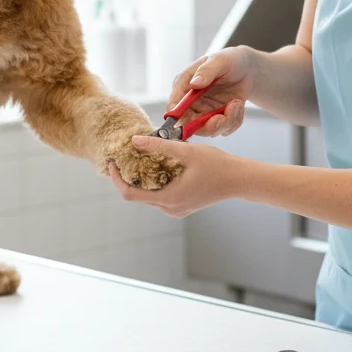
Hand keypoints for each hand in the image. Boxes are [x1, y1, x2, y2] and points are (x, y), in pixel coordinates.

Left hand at [107, 136, 241, 217]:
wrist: (240, 181)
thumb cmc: (217, 165)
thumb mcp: (187, 151)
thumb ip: (159, 146)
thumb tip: (135, 140)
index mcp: (169, 198)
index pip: (130, 194)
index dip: (116, 180)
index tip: (112, 163)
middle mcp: (170, 208)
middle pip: (138, 196)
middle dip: (127, 177)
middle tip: (123, 157)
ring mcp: (177, 210)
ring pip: (149, 196)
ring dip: (141, 180)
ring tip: (139, 159)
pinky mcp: (183, 206)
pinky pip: (161, 197)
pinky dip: (154, 183)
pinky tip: (157, 166)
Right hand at [168, 47, 253, 137]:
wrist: (247, 69)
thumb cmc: (230, 60)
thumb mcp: (219, 60)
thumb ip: (206, 71)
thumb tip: (194, 84)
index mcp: (184, 85)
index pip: (174, 105)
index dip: (177, 117)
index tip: (189, 123)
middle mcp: (191, 102)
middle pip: (189, 124)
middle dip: (207, 125)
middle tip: (221, 118)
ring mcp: (204, 112)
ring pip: (209, 130)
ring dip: (226, 121)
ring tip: (236, 103)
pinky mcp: (217, 119)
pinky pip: (225, 129)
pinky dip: (234, 120)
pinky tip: (238, 105)